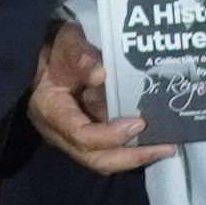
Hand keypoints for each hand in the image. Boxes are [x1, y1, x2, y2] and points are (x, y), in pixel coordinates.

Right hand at [27, 18, 169, 175]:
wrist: (40, 57)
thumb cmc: (53, 49)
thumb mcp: (66, 44)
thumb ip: (81, 57)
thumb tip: (102, 74)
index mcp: (50, 112)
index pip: (81, 135)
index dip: (111, 134)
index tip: (139, 122)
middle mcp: (59, 133)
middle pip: (95, 158)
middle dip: (132, 157)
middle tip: (165, 148)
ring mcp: (71, 138)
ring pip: (103, 160)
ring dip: (134, 156)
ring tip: (165, 147)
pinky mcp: (84, 136)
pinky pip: (107, 150)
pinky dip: (130, 148)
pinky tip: (153, 140)